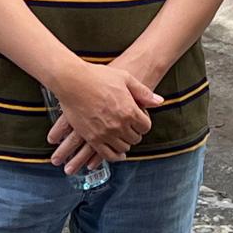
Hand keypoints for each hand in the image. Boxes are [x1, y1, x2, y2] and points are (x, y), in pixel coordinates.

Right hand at [46, 62, 160, 169]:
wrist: (72, 80)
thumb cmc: (98, 76)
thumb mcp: (125, 78)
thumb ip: (143, 92)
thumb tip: (159, 102)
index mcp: (129, 110)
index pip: (145, 127)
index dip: (143, 123)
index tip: (138, 119)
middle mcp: (119, 125)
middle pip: (135, 138)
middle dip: (134, 133)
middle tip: (129, 127)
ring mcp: (105, 133)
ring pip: (123, 148)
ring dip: (124, 144)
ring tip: (122, 138)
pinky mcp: (91, 138)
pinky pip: (107, 155)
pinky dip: (114, 156)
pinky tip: (116, 153)